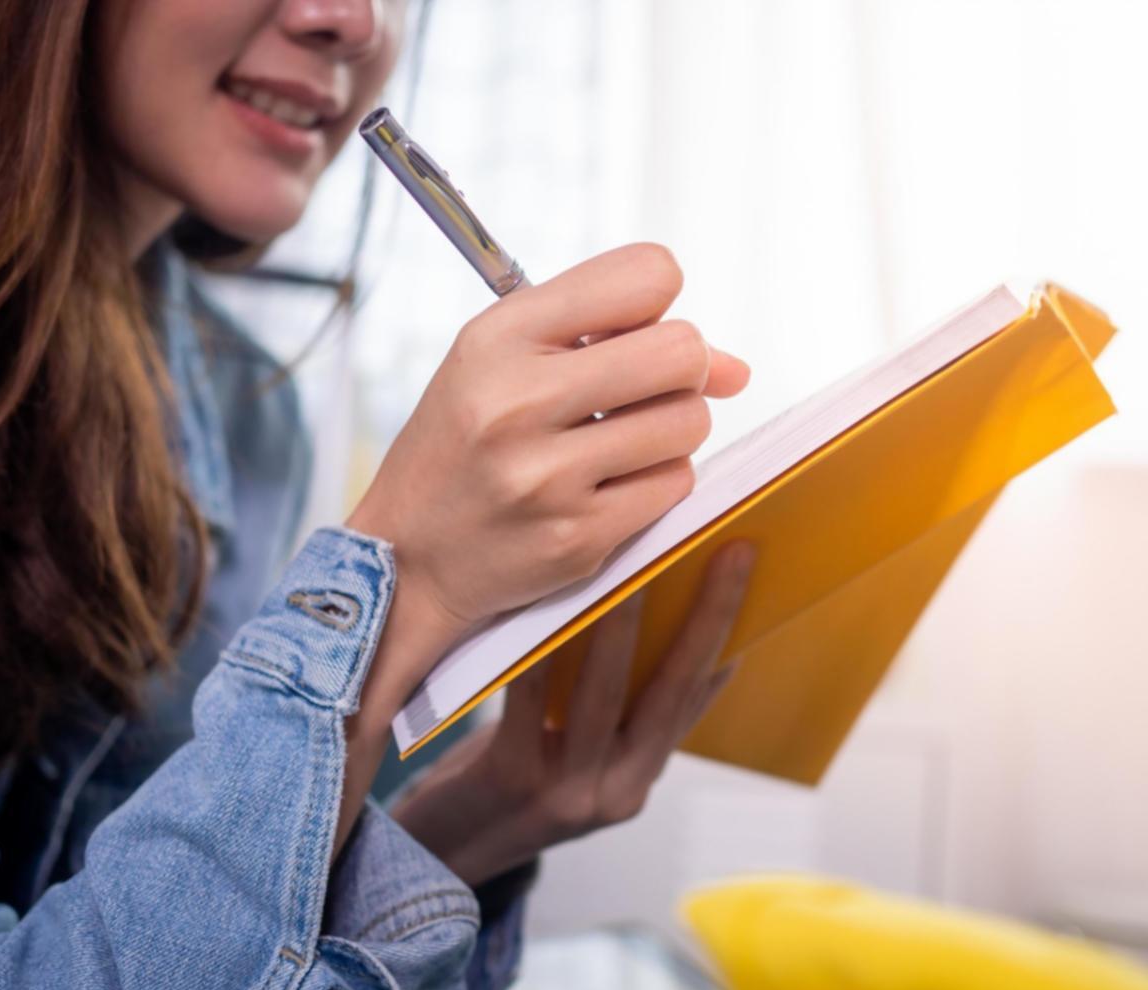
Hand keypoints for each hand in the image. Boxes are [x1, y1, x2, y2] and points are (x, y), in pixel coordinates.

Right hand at [346, 244, 749, 701]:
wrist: (409, 556)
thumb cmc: (467, 442)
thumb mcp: (505, 360)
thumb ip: (615, 335)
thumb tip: (738, 369)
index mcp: (498, 339)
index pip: (646, 275)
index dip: (657, 301)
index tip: (634, 329)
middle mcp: (517, 403)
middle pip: (682, 352)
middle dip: (681, 368)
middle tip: (644, 389)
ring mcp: (547, 477)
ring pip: (690, 423)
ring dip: (671, 429)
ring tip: (619, 440)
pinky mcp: (576, 538)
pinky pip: (675, 484)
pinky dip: (657, 480)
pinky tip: (610, 485)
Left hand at [391, 540, 756, 886]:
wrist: (445, 852)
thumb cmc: (515, 782)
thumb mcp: (583, 762)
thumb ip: (630, 716)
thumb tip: (688, 639)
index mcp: (638, 779)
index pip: (694, 699)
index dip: (724, 634)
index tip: (744, 567)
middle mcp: (615, 790)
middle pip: (669, 693)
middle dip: (705, 618)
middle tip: (728, 554)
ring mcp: (567, 790)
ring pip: (604, 693)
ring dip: (623, 623)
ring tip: (637, 563)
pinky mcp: (512, 778)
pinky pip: (531, 701)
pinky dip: (542, 650)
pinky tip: (548, 604)